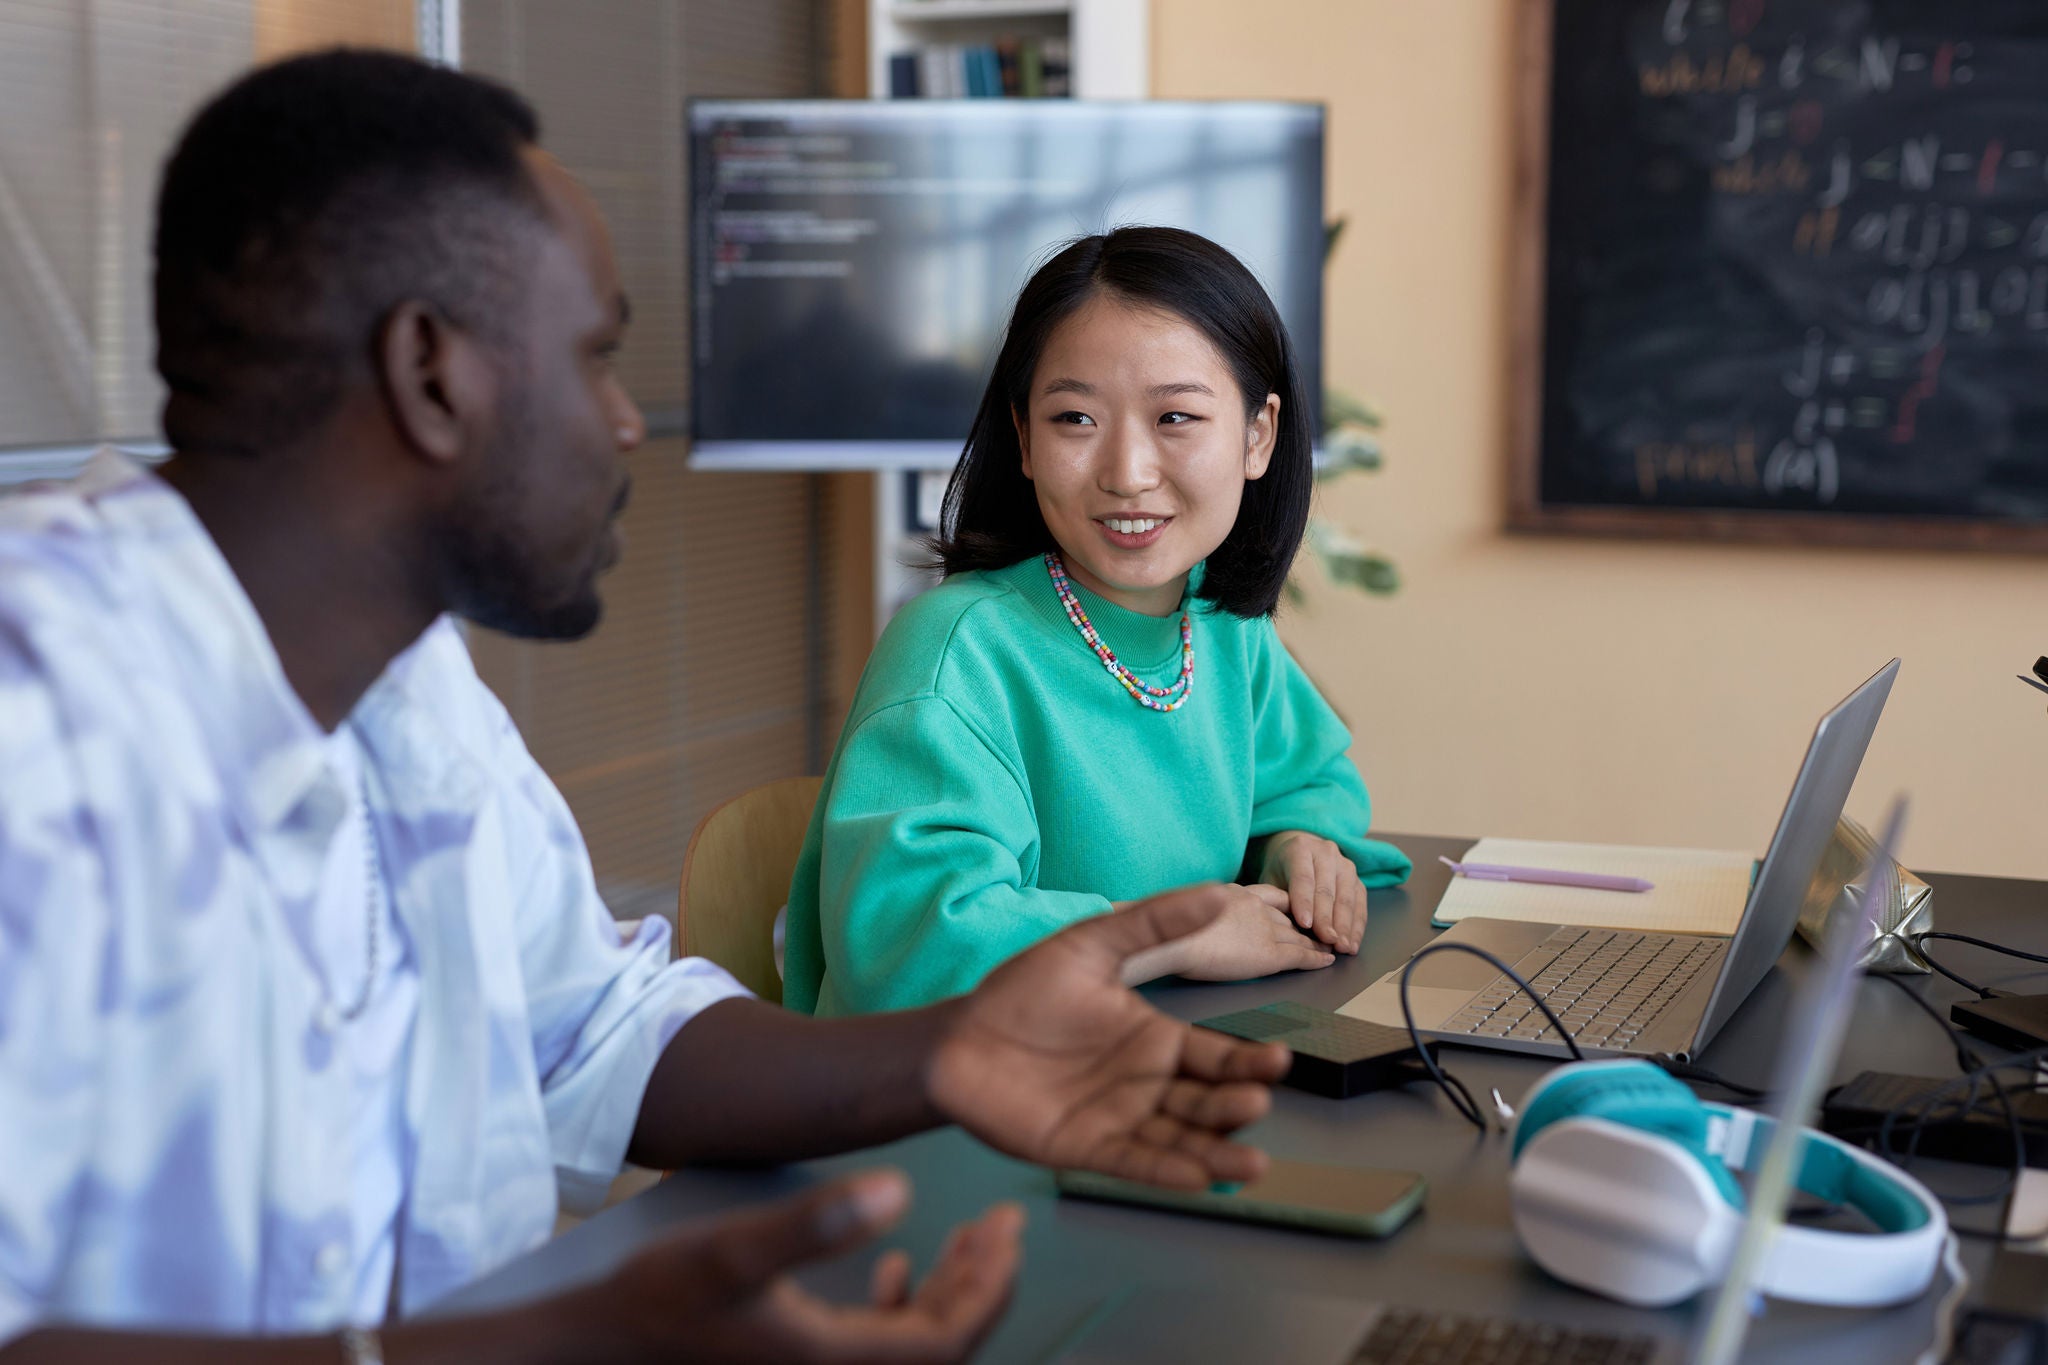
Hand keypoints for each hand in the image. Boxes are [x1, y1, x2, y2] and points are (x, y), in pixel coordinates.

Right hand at [567, 1167, 1020, 1364]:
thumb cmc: (658, 1300)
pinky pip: (884, 1346)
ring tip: (972, 1237)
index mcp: (836, 1364)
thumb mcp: (732, 1251)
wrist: (599, 1347)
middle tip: (1006, 1223)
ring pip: (919, 1343)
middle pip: (945, 1345)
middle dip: (983, 1282)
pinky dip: (909, 1307)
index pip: (950, 1339)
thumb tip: (898, 1190)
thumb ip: (814, 1224)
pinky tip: (903, 1268)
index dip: (991, 1285)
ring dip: (952, 1290)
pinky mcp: (806, 1364)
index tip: (1009, 1226)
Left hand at [925, 884, 1291, 1190]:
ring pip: (1181, 1140)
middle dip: (1234, 1106)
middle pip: (1206, 1101)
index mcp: (1154, 1038)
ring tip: (1250, 1163)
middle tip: (1257, 1103)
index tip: (1279, 1061)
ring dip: (1216, 1152)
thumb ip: (1152, 924)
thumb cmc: (1023, 991)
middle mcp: (1147, 1083)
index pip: (1215, 1055)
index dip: (1247, 1061)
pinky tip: (1198, 1179)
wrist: (960, 1038)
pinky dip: (1168, 1172)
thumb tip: (1216, 892)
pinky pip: (1137, 1162)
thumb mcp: (1090, 946)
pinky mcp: (1088, 1149)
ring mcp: (1121, 1119)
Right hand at [1142, 882, 1334, 981]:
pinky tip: (1327, 961)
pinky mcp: (1269, 954)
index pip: (1268, 897)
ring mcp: (1263, 929)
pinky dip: (1317, 959)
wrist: (1168, 938)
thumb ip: (1191, 916)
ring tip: (1328, 947)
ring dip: (1315, 942)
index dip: (1284, 905)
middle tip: (1318, 932)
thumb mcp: (1178, 912)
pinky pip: (1301, 955)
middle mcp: (1253, 906)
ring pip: (1298, 936)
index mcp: (1230, 893)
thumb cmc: (1160, 929)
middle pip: (1287, 917)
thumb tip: (1185, 924)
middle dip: (1303, 926)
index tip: (1294, 910)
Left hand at [1260, 831, 1367, 953]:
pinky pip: (1360, 904)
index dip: (1305, 902)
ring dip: (1346, 925)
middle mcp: (1326, 852)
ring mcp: (1345, 864)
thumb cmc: (1281, 872)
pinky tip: (1353, 943)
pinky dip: (1357, 926)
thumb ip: (1279, 899)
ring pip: (1347, 897)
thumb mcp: (1271, 880)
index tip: (1305, 925)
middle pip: (1327, 889)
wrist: (1298, 854)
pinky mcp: (1357, 879)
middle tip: (1327, 941)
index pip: (1303, 878)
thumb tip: (1290, 928)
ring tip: (1343, 947)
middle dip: (1327, 918)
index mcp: (1299, 848)